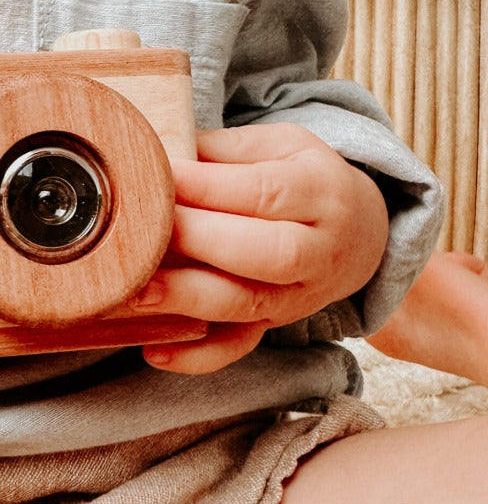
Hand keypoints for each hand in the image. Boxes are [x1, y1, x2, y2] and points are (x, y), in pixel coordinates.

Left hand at [134, 124, 388, 374]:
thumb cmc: (306, 182)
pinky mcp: (272, 324)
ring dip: (188, 298)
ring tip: (139, 290)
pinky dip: (197, 356)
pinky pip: (238, 347)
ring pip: (246, 303)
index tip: (159, 175)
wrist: (363, 235)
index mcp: (322, 194)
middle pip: (265, 253)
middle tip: (147, 227)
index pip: (264, 192)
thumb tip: (164, 149)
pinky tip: (156, 350)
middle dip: (201, 240)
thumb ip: (226, 150)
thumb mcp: (283, 147)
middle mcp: (318, 250)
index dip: (207, 186)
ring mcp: (296, 296)